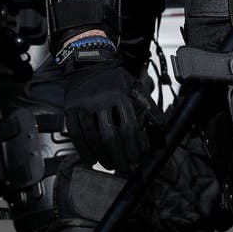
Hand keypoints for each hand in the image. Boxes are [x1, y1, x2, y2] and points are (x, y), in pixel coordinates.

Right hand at [57, 34, 149, 170]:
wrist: (88, 64)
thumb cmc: (114, 79)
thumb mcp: (133, 86)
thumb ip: (147, 105)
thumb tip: (161, 125)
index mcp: (119, 95)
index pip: (128, 127)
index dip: (134, 146)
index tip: (138, 159)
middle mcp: (101, 100)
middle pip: (111, 136)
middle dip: (119, 156)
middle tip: (124, 168)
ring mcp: (83, 106)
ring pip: (93, 138)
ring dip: (102, 156)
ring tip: (110, 165)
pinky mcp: (70, 110)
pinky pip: (77, 135)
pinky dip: (84, 150)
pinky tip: (91, 159)